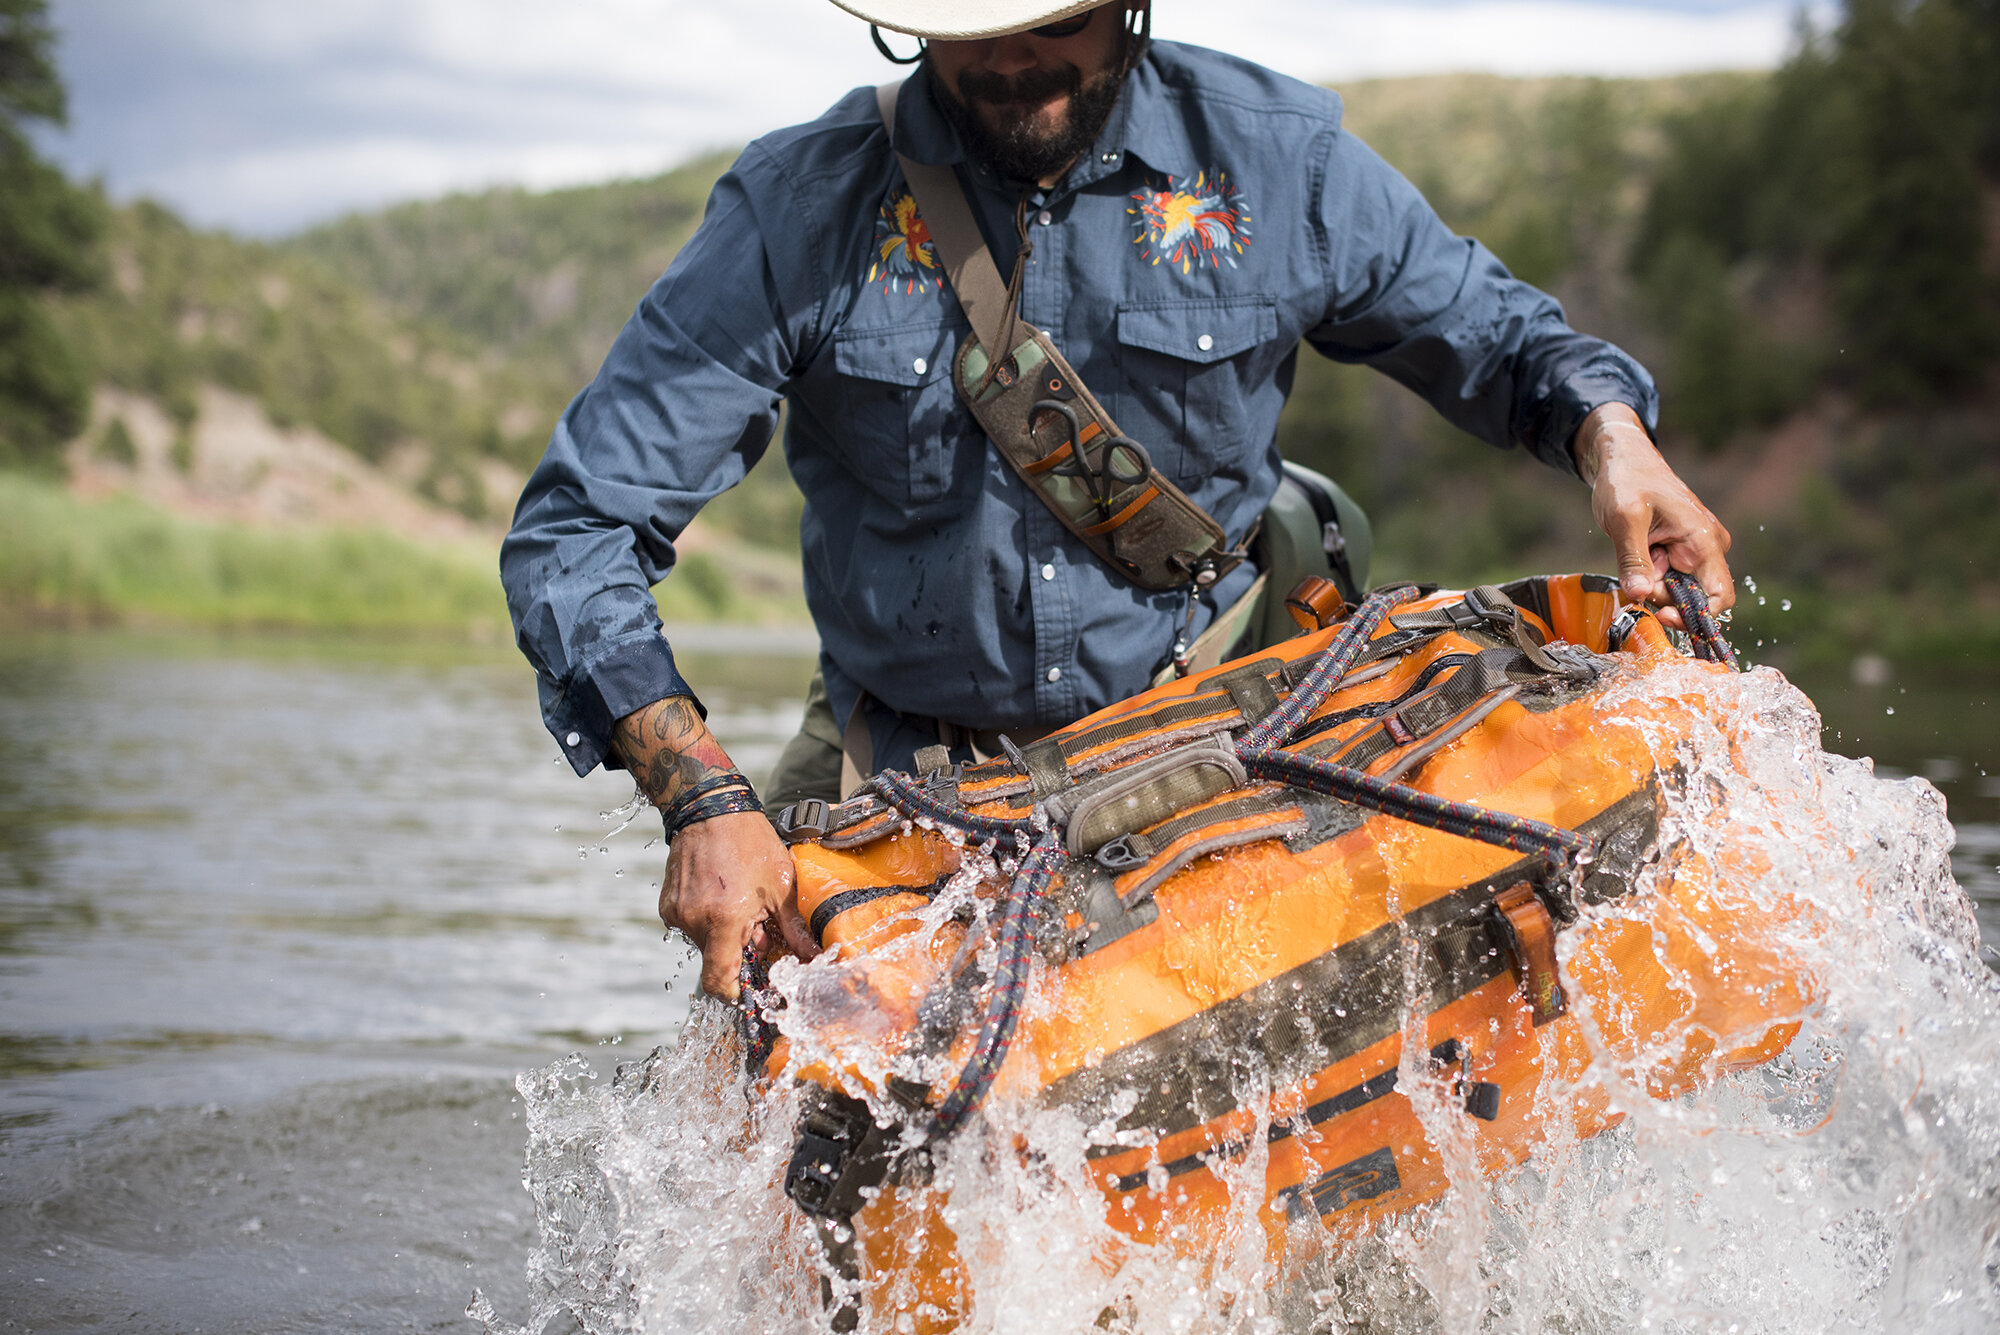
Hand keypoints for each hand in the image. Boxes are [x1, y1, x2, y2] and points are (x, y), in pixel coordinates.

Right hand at [659, 810, 816, 1000]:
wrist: (711, 809)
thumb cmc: (749, 842)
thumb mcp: (781, 886)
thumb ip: (793, 928)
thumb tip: (812, 955)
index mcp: (724, 920)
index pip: (718, 981)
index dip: (734, 992)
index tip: (748, 987)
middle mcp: (695, 921)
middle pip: (716, 960)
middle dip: (738, 951)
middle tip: (757, 925)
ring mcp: (678, 912)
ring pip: (704, 942)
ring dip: (723, 933)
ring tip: (739, 902)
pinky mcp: (668, 904)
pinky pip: (692, 925)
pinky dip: (708, 920)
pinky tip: (722, 894)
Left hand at [1574, 403, 1734, 630]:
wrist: (1623, 459)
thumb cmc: (1627, 480)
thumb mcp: (1624, 518)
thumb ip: (1632, 559)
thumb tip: (1640, 596)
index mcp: (1704, 541)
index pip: (1720, 597)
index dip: (1695, 616)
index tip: (1661, 614)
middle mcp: (1707, 549)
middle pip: (1692, 599)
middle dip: (1662, 594)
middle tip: (1636, 570)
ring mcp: (1694, 551)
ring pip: (1676, 590)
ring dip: (1651, 583)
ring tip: (1636, 550)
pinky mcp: (1678, 552)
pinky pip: (1667, 579)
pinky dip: (1648, 575)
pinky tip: (1638, 552)